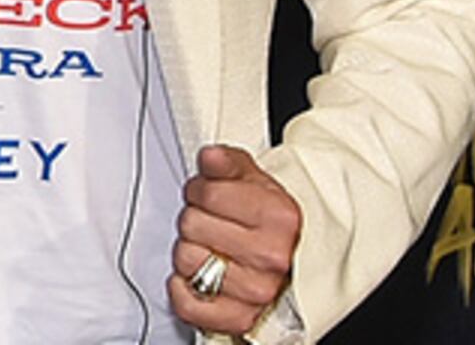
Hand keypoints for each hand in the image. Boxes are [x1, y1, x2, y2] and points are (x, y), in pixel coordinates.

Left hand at [170, 144, 301, 338]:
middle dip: (195, 219)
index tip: (208, 195)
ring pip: (186, 261)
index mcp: (279, 218)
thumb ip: (227, 162)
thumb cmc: (266, 218)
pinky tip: (199, 276)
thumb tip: (211, 157)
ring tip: (210, 248)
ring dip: (190, 251)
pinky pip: (188, 304)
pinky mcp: (238, 318)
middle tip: (211, 223)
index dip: (200, 190)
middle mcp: (272, 257)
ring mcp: (257, 291)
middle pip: (191, 226)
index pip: (208, 194)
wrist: (290, 257)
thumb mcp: (251, 178)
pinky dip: (184, 289)